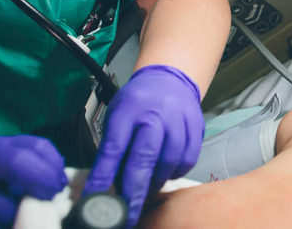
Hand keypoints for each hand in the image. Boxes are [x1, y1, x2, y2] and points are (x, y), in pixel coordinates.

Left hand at [84, 64, 203, 226]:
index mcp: (128, 110)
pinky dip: (175, 172)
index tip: (95, 200)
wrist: (169, 77)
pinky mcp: (196, 126)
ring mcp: (178, 119)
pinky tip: (165, 171)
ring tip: (145, 189)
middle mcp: (155, 114)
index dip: (103, 178)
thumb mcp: (116, 116)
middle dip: (133, 192)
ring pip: (168, 162)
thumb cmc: (139, 101)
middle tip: (125, 215)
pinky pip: (187, 159)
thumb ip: (113, 148)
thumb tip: (104, 185)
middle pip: (144, 158)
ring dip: (155, 182)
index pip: (113, 149)